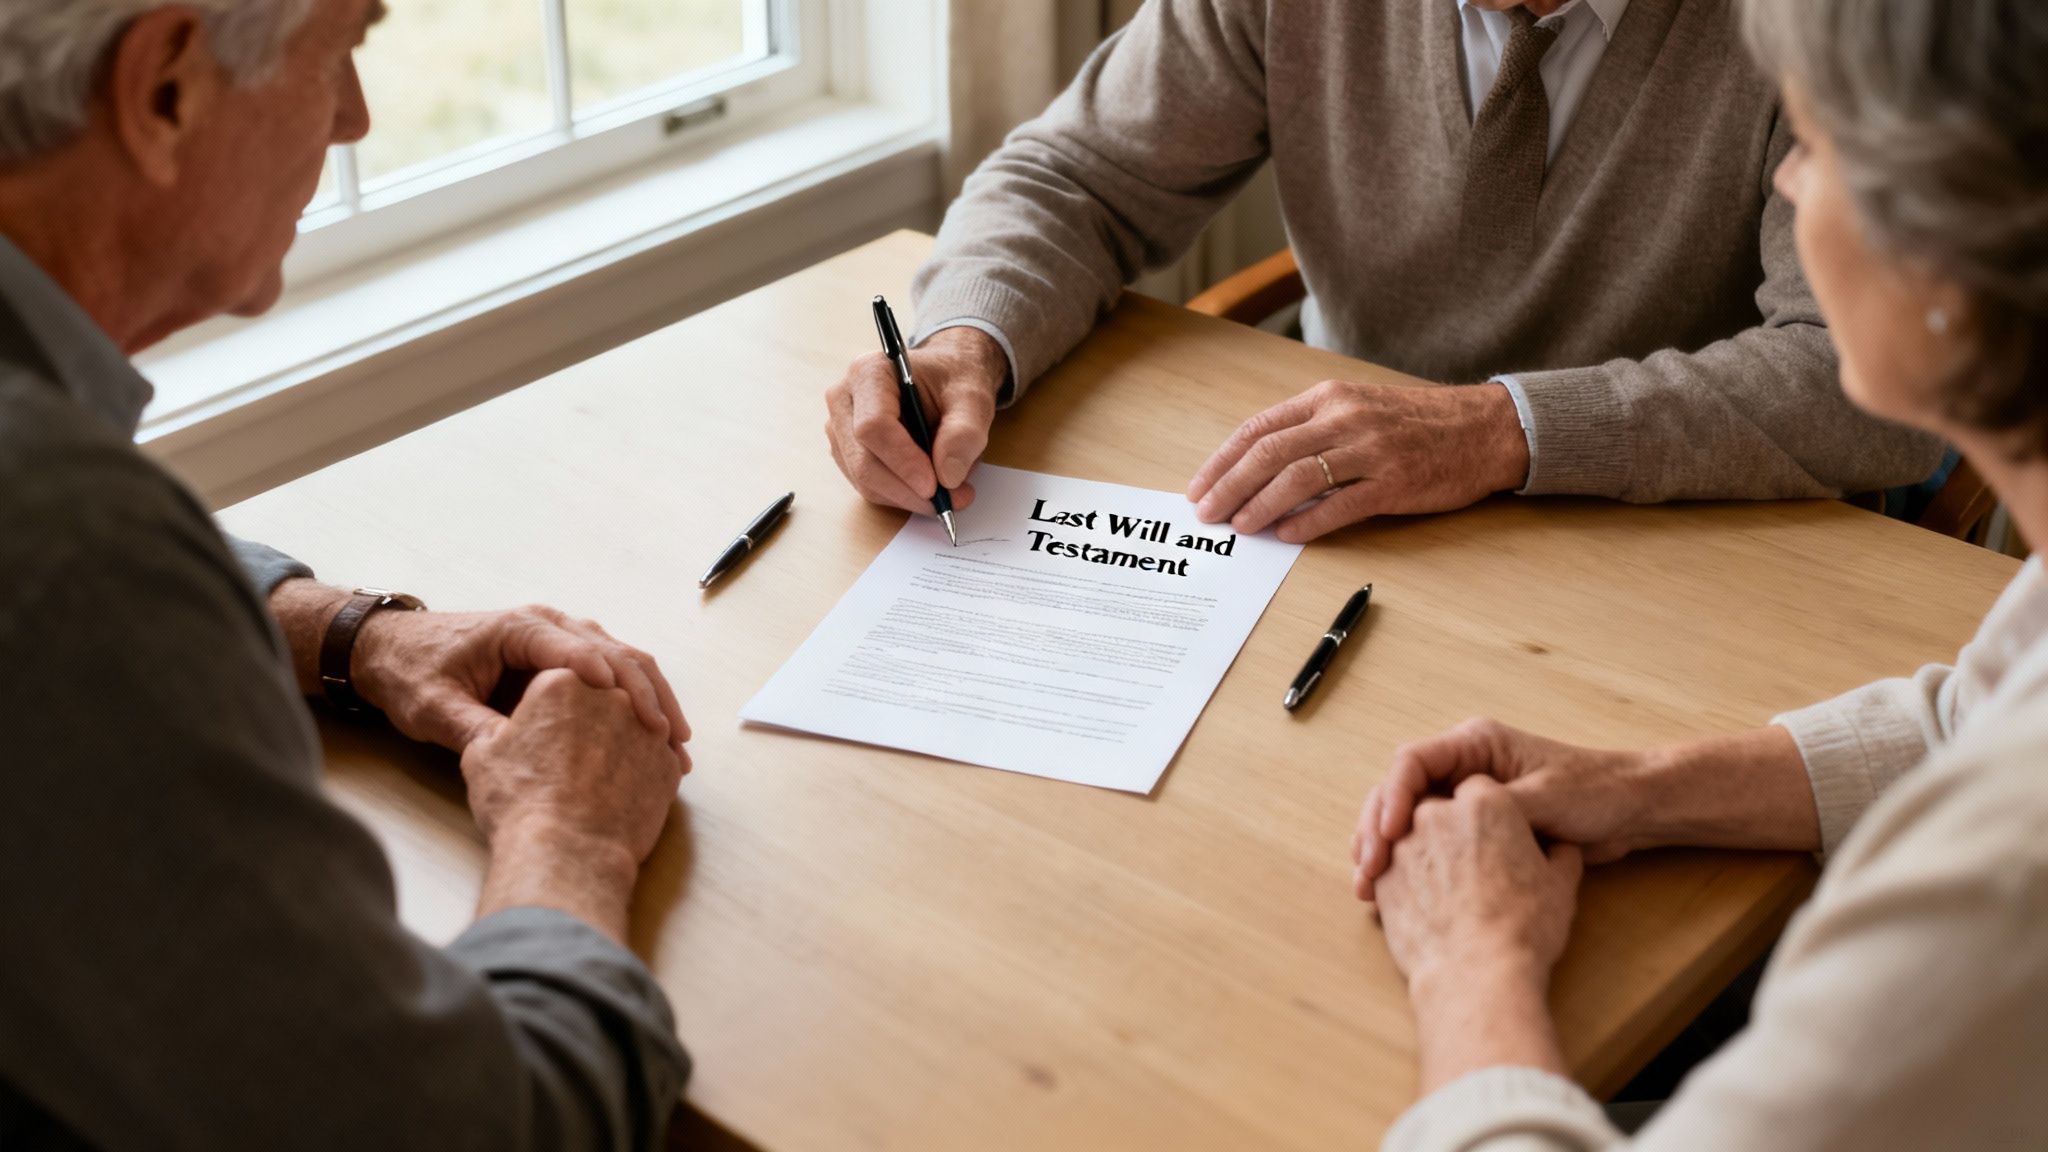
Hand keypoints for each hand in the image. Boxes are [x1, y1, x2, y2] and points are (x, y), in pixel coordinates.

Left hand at [352, 604, 689, 756]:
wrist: (389, 649)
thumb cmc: (408, 672)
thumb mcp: (431, 707)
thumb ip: (471, 727)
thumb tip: (514, 753)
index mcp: (518, 629)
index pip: (578, 651)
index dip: (612, 684)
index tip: (638, 718)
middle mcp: (547, 625)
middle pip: (615, 652)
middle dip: (648, 695)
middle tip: (670, 738)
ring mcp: (559, 637)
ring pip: (625, 659)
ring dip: (654, 697)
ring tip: (676, 742)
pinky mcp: (563, 655)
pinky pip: (613, 672)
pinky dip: (639, 699)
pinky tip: (656, 733)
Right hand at [462, 668, 687, 872]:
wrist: (566, 853)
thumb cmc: (517, 804)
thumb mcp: (482, 755)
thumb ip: (495, 726)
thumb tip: (504, 726)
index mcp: (563, 681)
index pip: (560, 678)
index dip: (548, 704)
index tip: (543, 726)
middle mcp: (612, 695)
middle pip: (602, 697)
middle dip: (589, 719)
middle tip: (572, 751)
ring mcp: (646, 729)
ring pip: (634, 725)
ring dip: (620, 742)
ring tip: (598, 774)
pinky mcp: (668, 764)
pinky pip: (655, 758)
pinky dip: (642, 771)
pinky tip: (623, 792)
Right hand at [825, 325, 1007, 513]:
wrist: (946, 377)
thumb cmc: (954, 380)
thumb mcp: (973, 398)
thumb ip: (964, 432)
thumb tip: (947, 476)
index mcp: (870, 373)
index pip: (873, 426)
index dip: (903, 462)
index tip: (935, 486)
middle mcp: (845, 399)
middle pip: (863, 460)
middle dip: (908, 490)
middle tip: (952, 501)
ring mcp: (840, 428)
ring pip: (864, 480)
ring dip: (907, 496)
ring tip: (950, 491)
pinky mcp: (847, 451)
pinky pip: (869, 485)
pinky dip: (901, 494)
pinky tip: (929, 485)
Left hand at [1185, 379, 1528, 542]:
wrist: (1486, 427)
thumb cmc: (1418, 422)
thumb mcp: (1358, 407)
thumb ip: (1312, 430)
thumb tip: (1259, 470)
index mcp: (1329, 398)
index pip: (1259, 428)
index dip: (1222, 460)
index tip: (1199, 486)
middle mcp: (1344, 418)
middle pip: (1269, 453)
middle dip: (1228, 486)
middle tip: (1206, 513)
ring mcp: (1370, 450)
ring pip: (1297, 478)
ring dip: (1260, 506)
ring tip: (1239, 526)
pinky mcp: (1395, 483)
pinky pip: (1340, 505)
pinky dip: (1307, 522)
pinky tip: (1286, 535)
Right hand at [1354, 718, 1647, 901]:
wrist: (1631, 809)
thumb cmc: (1595, 792)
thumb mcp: (1545, 798)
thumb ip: (1497, 806)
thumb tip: (1452, 817)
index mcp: (1474, 745)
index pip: (1412, 763)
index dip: (1392, 798)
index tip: (1389, 834)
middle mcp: (1460, 767)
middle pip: (1398, 791)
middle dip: (1376, 829)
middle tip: (1367, 868)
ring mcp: (1462, 797)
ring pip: (1406, 819)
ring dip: (1383, 849)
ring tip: (1367, 885)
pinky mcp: (1470, 826)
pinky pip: (1426, 841)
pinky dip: (1406, 863)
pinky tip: (1392, 890)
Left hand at [1373, 776, 1580, 1092]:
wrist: (1477, 975)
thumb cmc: (1525, 927)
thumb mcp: (1560, 885)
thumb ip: (1559, 855)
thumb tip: (1562, 849)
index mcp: (1485, 802)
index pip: (1481, 790)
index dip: (1492, 814)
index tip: (1499, 836)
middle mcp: (1436, 813)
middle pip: (1440, 806)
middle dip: (1453, 829)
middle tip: (1472, 863)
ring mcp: (1403, 844)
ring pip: (1411, 836)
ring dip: (1426, 854)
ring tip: (1448, 889)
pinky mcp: (1381, 878)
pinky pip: (1390, 867)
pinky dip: (1403, 879)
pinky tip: (1423, 904)